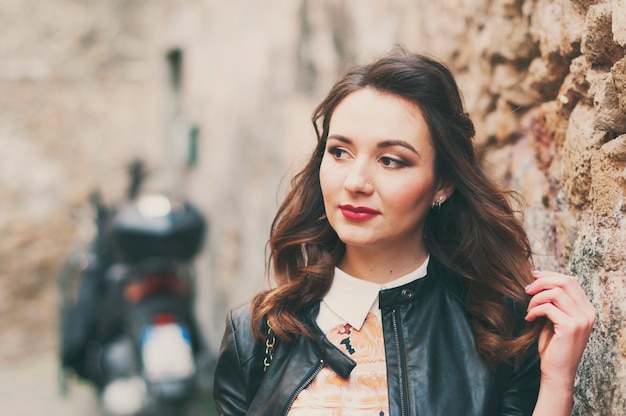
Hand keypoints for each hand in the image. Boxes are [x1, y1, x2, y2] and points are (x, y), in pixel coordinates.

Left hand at [525, 270, 595, 386]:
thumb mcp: (555, 319)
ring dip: (536, 298)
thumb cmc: (554, 346)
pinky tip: (529, 318)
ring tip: (529, 309)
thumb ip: (554, 302)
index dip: (550, 275)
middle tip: (527, 290)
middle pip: (565, 281)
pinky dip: (534, 310)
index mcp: (586, 309)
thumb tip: (539, 281)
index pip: (570, 280)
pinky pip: (548, 308)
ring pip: (555, 293)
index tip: (533, 277)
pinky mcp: (570, 327)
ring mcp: (581, 320)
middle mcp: (588, 313)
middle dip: (542, 282)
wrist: (558, 371)